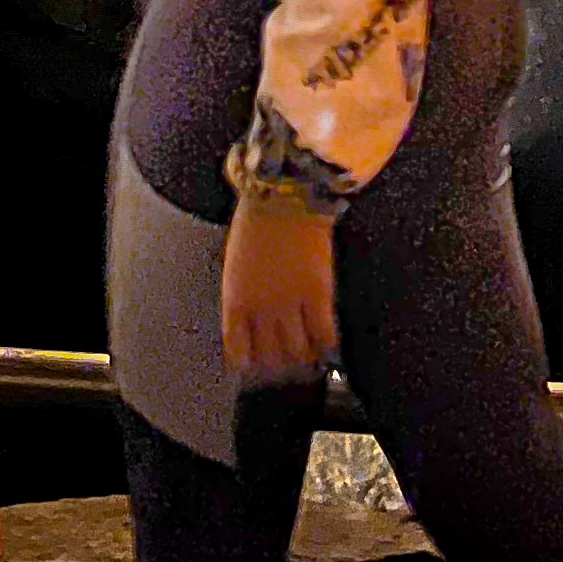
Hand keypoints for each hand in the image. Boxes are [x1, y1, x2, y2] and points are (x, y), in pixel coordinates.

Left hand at [220, 190, 337, 385]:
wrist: (283, 195)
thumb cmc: (256, 219)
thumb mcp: (236, 261)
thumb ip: (243, 291)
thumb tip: (251, 314)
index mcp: (235, 299)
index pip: (238, 348)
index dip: (247, 362)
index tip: (253, 366)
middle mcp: (260, 308)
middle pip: (270, 356)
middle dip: (277, 363)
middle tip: (285, 361)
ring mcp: (290, 304)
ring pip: (297, 351)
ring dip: (303, 356)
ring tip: (308, 354)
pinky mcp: (317, 294)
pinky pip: (323, 333)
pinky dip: (326, 343)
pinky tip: (327, 342)